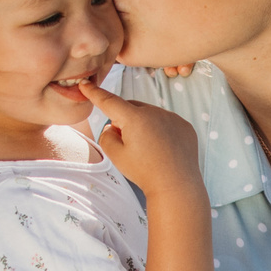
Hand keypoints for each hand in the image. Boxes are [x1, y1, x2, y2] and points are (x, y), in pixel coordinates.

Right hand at [72, 80, 198, 194]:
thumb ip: (106, 136)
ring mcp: (172, 118)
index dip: (95, 93)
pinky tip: (163, 150)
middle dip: (124, 120)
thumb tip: (112, 126)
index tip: (85, 84)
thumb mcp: (115, 156)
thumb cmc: (144, 173)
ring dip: (143, 125)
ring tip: (148, 151)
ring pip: (150, 115)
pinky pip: (167, 122)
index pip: (110, 101)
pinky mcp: (184, 126)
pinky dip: (161, 131)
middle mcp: (155, 112)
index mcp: (135, 118)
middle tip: (127, 143)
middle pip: (131, 108)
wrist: (176, 186)